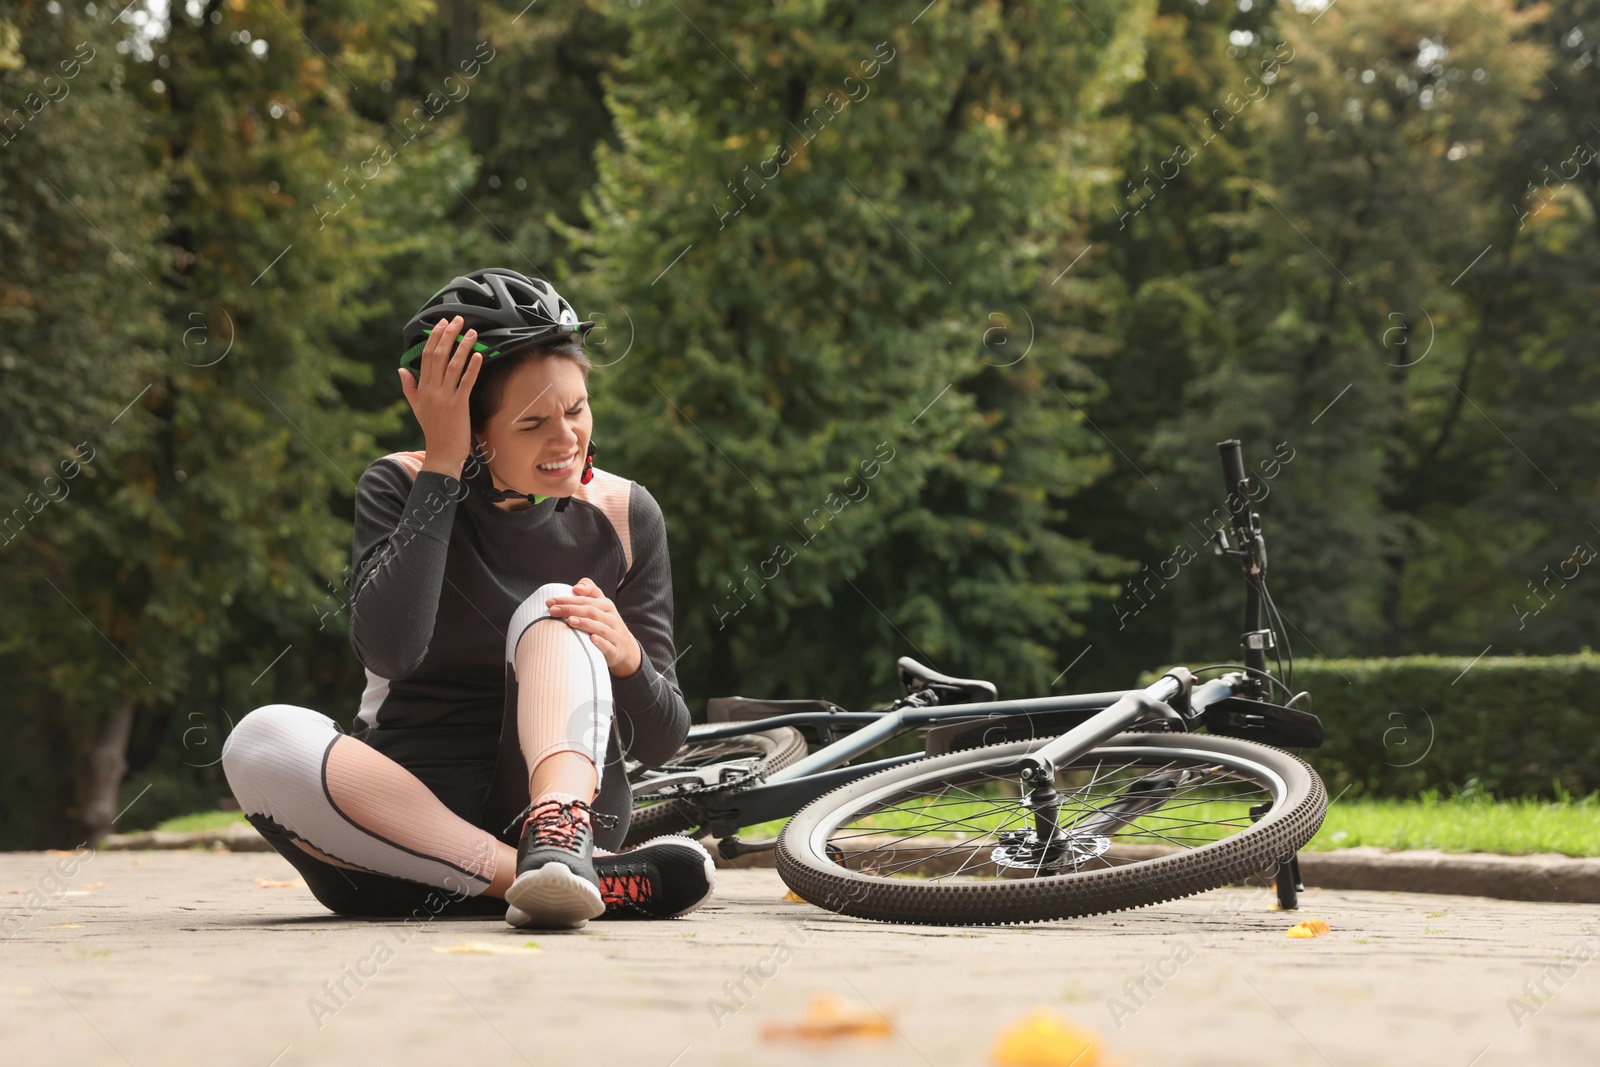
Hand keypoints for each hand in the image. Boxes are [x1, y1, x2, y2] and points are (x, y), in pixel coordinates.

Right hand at [399, 315, 482, 472]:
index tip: (442, 323)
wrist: (441, 453)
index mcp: (423, 388)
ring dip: (463, 347)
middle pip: (439, 356)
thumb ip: (410, 388)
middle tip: (457, 320)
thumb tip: (401, 369)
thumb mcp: (417, 407)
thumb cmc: (433, 431)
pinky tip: (478, 355)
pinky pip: (466, 382)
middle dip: (448, 335)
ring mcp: (445, 397)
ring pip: (453, 366)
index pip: (426, 356)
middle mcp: (432, 390)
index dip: (434, 338)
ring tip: (472, 333)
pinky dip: (472, 368)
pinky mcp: (459, 406)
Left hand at [545, 577, 642, 676]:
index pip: (585, 600)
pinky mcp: (615, 650)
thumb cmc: (606, 623)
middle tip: (553, 611)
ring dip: (585, 623)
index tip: (550, 602)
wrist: (626, 649)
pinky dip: (601, 643)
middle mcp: (611, 619)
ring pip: (600, 628)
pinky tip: (592, 640)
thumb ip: (590, 592)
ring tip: (570, 621)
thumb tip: (576, 587)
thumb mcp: (602, 605)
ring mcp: (614, 635)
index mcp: (606, 606)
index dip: (567, 600)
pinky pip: (609, 646)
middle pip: (591, 611)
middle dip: (571, 609)